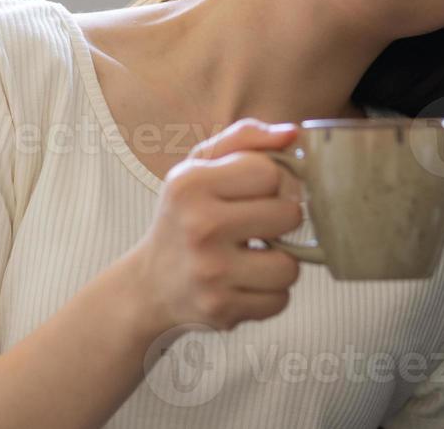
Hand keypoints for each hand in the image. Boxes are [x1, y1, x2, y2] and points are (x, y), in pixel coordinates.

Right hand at [128, 118, 304, 332]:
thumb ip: (246, 138)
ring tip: (254, 256)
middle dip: (280, 220)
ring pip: (290, 265)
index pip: (270, 172)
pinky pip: (280, 299)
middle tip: (257, 225)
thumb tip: (293, 134)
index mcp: (191, 184)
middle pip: (289, 215)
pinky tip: (245, 282)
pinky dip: (270, 293)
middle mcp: (198, 227)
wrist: (149, 286)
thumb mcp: (200, 166)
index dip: (273, 181)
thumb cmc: (186, 215)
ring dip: (280, 261)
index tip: (258, 192)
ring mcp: (210, 272)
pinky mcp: (220, 310)